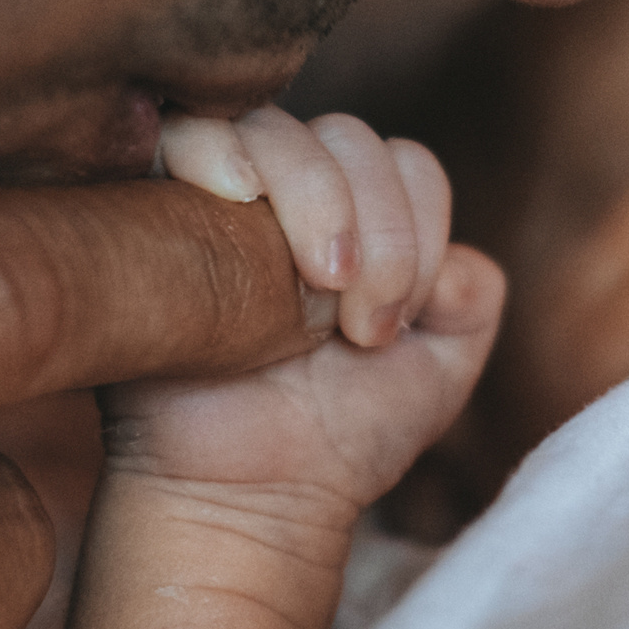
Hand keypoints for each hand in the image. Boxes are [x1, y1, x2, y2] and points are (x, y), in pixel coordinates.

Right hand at [124, 107, 503, 512]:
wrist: (249, 497)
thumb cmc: (337, 436)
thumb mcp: (441, 370)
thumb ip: (474, 299)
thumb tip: (451, 256)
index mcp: (360, 216)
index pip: (407, 165)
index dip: (417, 237)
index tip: (388, 330)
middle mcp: (292, 193)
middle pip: (350, 140)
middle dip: (376, 232)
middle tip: (356, 329)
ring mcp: (222, 195)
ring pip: (277, 131)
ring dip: (312, 202)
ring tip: (309, 297)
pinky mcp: (154, 207)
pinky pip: (185, 131)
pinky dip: (220, 153)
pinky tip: (238, 200)